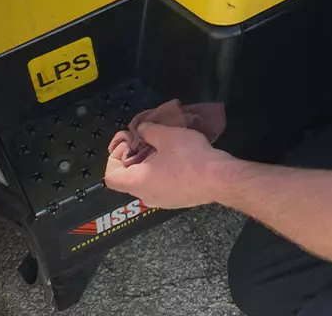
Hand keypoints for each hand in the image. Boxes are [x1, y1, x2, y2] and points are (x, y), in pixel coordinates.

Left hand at [103, 122, 233, 209]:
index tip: (128, 143)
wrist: (221, 179)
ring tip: (159, 146)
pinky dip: (160, 171)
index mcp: (138, 183)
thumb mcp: (165, 135)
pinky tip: (173, 157)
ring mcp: (163, 201)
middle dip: (132, 157)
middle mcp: (146, 197)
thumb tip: (140, 130)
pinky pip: (160, 186)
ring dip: (147, 163)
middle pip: (127, 178)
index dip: (114, 157)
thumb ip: (146, 131)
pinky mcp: (177, 200)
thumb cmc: (189, 158)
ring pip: (145, 182)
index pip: (110, 177)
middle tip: (143, 140)